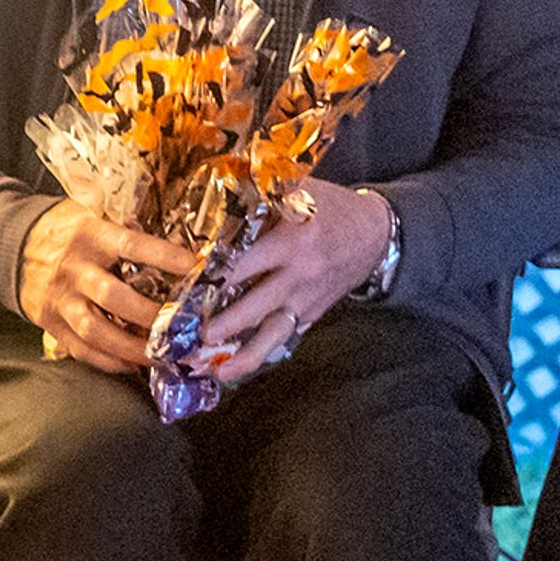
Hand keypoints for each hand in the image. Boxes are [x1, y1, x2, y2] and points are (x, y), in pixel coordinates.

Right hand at [20, 202, 196, 374]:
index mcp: (89, 236)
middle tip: (180, 325)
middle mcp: (73, 269)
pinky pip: (81, 348)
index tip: (194, 265)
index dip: (163, 256)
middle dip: (150, 315)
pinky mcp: (51, 322)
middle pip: (114, 297)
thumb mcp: (90, 213)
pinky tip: (130, 364)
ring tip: (159, 355)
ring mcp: (60, 299)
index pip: (131, 245)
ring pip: (96, 330)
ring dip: (130, 347)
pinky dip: (107, 360)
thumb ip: (122, 226)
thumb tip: (169, 240)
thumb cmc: (63, 230)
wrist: (11, 245)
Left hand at [200, 183, 392, 384]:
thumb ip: (262, 197)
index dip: (213, 276)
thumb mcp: (301, 191)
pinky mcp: (312, 315)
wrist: (375, 234)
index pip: (245, 262)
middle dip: (222, 323)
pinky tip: (236, 368)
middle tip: (189, 334)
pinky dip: (261, 354)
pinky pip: (284, 339)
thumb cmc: (331, 208)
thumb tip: (215, 198)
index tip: (183, 287)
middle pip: (254, 305)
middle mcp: (300, 275)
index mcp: (293, 241)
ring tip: (213, 369)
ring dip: (242, 355)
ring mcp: (307, 300)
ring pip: (272, 334)